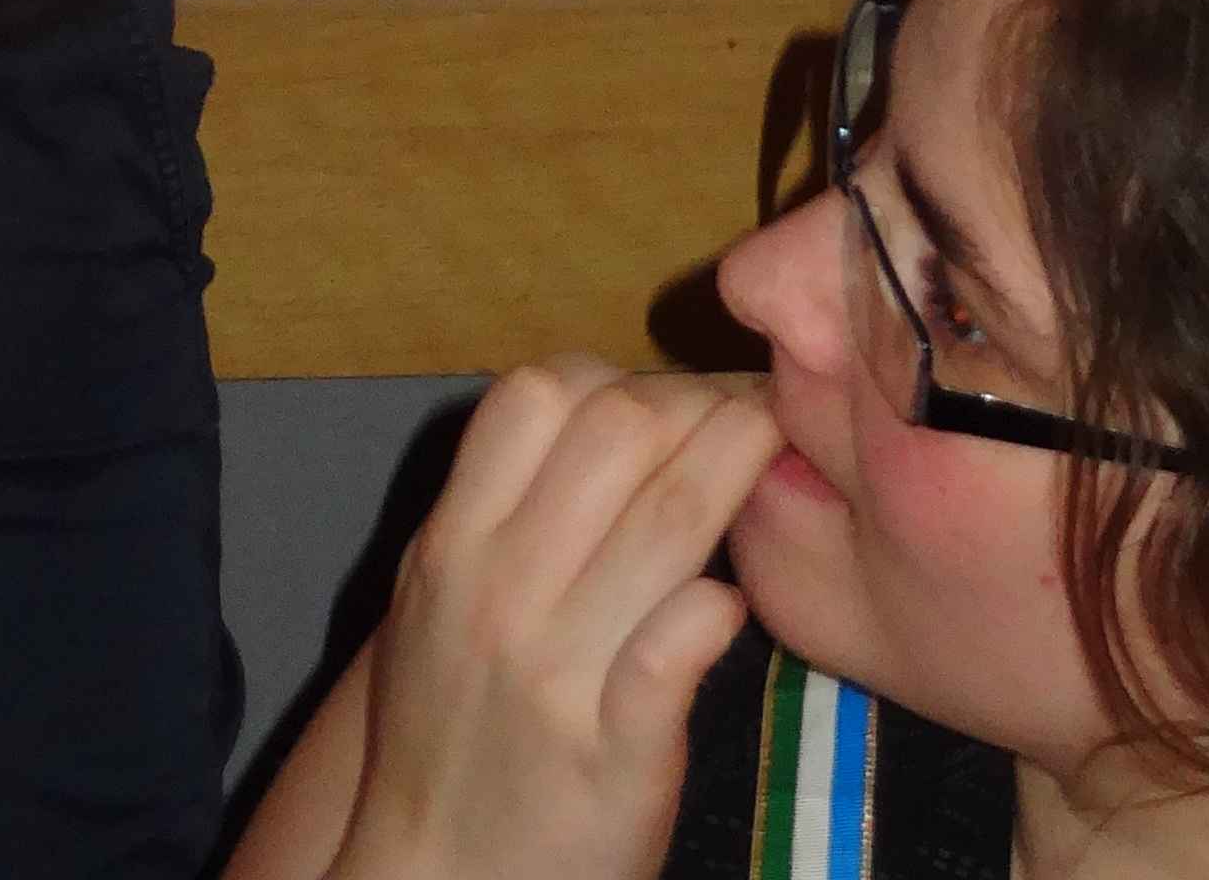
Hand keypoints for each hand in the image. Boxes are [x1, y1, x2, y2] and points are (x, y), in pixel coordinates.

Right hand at [327, 358, 779, 879]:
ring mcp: (556, 671)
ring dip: (736, 471)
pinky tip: (732, 601)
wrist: (435, 877)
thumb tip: (596, 419)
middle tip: (748, 417)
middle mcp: (498, 590)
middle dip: (698, 405)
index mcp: (451, 543)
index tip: (667, 403)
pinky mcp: (615, 755)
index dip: (616, 378)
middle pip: (616, 432)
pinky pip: (679, 646)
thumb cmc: (445, 732)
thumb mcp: (434, 602)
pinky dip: (717, 607)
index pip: (536, 394)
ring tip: (774, 459)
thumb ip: (499, 513)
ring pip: (667, 520)